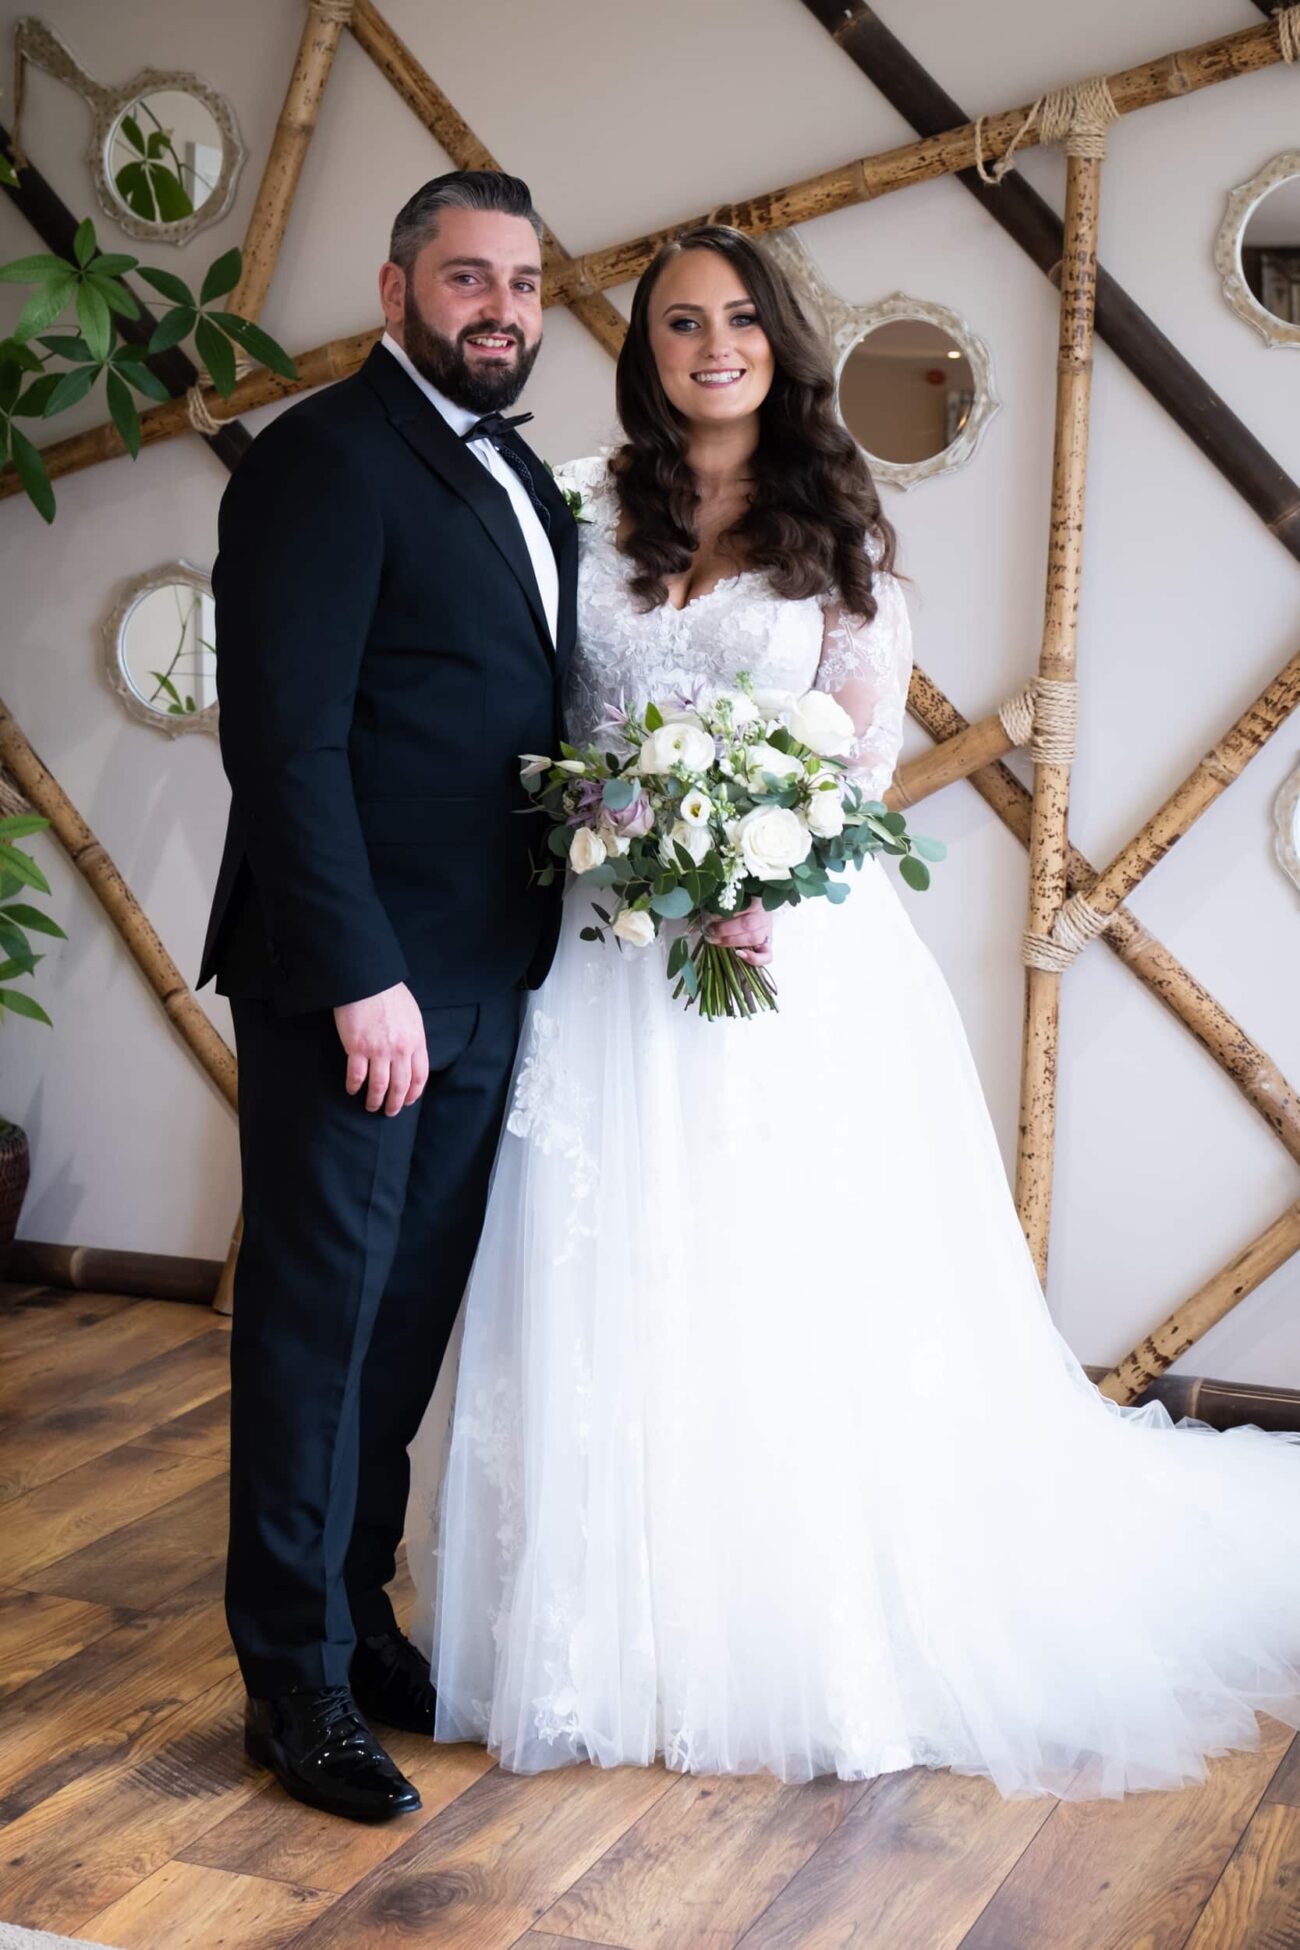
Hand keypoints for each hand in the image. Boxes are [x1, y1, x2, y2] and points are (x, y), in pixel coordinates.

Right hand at [334, 983, 428, 1115]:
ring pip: (379, 1086)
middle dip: (395, 1103)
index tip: (408, 1101)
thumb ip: (412, 1037)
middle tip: (390, 1112)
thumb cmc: (389, 994)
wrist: (367, 981)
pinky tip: (352, 1090)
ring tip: (371, 1107)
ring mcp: (378, 1050)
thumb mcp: (412, 1016)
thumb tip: (410, 1055)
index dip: (413, 1093)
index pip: (420, 1076)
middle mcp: (400, 1049)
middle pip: (400, 1085)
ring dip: (375, 1100)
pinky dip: (354, 1086)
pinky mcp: (357, 1048)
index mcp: (416, 1041)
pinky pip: (356, 1075)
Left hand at [705, 899, 772, 966]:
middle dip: (725, 929)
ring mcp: (767, 931)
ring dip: (732, 941)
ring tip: (716, 940)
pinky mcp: (768, 945)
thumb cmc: (739, 907)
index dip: (724, 914)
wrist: (757, 910)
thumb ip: (716, 909)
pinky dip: (754, 959)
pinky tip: (739, 954)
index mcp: (757, 901)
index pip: (742, 907)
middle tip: (710, 931)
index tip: (710, 917)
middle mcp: (764, 916)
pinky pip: (767, 956)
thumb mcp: (730, 904)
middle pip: (747, 924)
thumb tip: (693, 925)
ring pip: (754, 938)